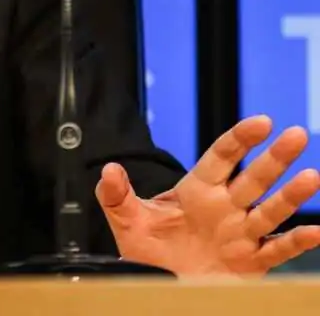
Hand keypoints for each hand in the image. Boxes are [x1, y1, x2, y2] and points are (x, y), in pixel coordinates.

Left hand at [96, 115, 319, 276]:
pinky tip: (316, 231)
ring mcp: (240, 235)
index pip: (221, 158)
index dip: (239, 139)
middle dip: (274, 158)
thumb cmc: (145, 251)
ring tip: (311, 176)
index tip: (261, 121)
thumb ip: (115, 195)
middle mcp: (224, 208)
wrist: (158, 285)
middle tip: (297, 135)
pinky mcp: (250, 263)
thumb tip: (109, 170)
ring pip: (270, 210)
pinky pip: (278, 250)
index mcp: (196, 191)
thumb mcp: (126, 221)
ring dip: (291, 195)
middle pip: (253, 178)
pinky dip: (298, 242)